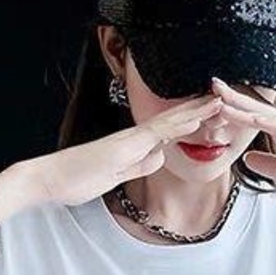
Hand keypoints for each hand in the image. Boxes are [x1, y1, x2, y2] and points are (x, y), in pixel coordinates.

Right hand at [15, 94, 226, 206]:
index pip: (169, 129)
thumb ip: (138, 165)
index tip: (214, 111)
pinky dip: (177, 125)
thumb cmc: (76, 179)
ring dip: (196, 111)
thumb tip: (159, 157)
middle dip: (201, 108)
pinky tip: (194, 119)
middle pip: (174, 119)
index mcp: (134, 145)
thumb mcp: (117, 175)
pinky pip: (155, 134)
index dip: (193, 118)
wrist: (49, 179)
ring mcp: (129, 140)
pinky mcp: (123, 147)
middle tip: (226, 95)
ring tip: (221, 99)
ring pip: (169, 121)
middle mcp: (134, 137)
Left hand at [210, 76, 275, 205]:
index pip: (258, 127)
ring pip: (271, 118)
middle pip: (260, 114)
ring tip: (222, 95)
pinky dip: (273, 123)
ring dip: (247, 106)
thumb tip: (246, 159)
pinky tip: (254, 117)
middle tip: (210, 86)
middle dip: (235, 101)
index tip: (213, 108)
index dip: (236, 117)